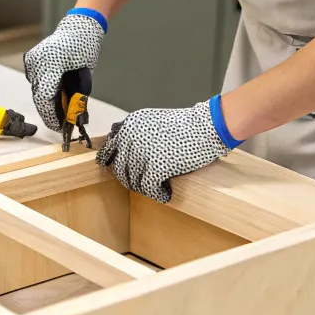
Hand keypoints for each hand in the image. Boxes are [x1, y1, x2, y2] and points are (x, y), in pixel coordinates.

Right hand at [23, 9, 105, 131]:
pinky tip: (53, 95)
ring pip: (36, 89)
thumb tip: (73, 114)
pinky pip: (35, 80)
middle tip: (59, 122)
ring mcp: (33, 60)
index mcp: (51, 66)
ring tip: (57, 111)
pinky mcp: (31, 58)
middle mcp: (38, 63)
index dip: (51, 116)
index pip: (45, 98)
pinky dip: (43, 89)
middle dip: (48, 111)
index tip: (59, 127)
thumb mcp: (84, 73)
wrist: (80, 26)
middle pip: (38, 95)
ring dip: (45, 101)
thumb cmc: (85, 47)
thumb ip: (76, 94)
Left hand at [95, 98, 238, 201]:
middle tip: (142, 183)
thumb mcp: (152, 120)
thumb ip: (135, 132)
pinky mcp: (156, 167)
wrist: (206, 126)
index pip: (109, 147)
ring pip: (133, 181)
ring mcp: (142, 153)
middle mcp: (131, 138)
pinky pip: (148, 189)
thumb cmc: (184, 124)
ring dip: (145, 187)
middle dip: (130, 178)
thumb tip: (122, 147)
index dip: (109, 161)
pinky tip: (166, 193)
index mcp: (130, 125)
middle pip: (120, 168)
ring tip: (158, 187)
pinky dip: (157, 194)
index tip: (110, 169)